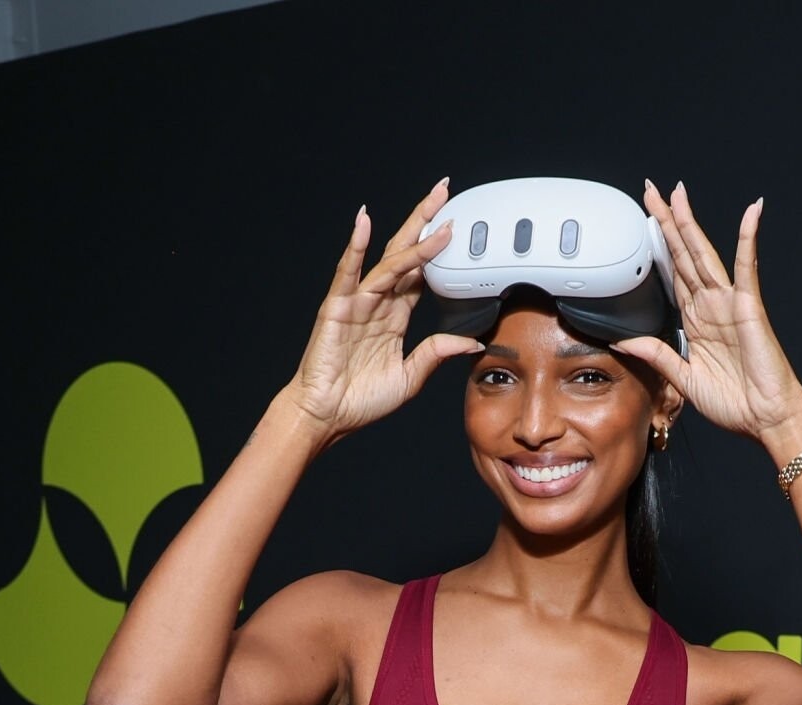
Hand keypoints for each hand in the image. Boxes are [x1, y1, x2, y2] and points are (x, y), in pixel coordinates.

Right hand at [282, 179, 485, 444]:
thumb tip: (473, 343)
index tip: (458, 227)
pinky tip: (364, 223)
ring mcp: (357, 302)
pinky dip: (355, 247)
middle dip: (425, 221)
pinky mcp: (337, 308)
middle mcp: (378, 303)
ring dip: (411, 235)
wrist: (327, 416)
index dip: (439, 251)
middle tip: (445, 191)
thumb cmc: (361, 400)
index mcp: (394, 317)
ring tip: (432, 209)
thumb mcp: (411, 377)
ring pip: (389, 261)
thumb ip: (437, 354)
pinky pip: (348, 273)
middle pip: (406, 253)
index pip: (422, 274)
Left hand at [610, 181, 801, 448]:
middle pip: (682, 255)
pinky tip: (752, 212)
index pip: (671, 275)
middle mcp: (710, 306)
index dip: (657, 248)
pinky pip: (747, 267)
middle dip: (666, 222)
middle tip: (650, 190)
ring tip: (677, 193)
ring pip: (704, 254)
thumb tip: (622, 341)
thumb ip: (655, 355)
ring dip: (690, 223)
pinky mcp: (750, 306)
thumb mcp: (683, 379)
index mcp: (695, 322)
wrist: (767, 419)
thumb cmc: (735, 403)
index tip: (643, 222)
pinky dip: (749, 238)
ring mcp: (729, 303)